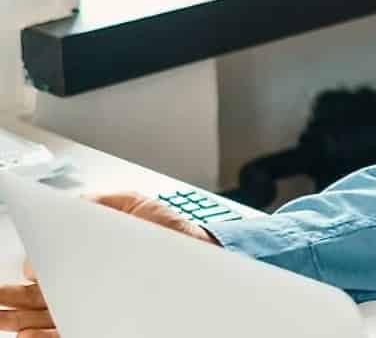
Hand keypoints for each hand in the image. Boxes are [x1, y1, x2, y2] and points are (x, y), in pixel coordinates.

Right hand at [0, 192, 220, 335]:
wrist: (202, 254)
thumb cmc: (172, 232)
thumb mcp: (133, 207)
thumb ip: (98, 204)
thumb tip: (65, 208)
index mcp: (90, 259)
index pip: (50, 271)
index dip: (32, 270)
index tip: (22, 268)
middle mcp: (90, 285)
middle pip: (40, 297)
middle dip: (12, 297)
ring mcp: (95, 306)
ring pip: (45, 318)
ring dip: (19, 319)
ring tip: (0, 317)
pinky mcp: (105, 321)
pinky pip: (65, 334)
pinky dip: (42, 337)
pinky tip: (26, 334)